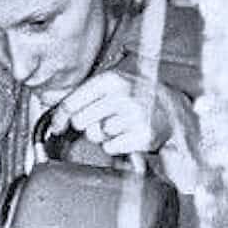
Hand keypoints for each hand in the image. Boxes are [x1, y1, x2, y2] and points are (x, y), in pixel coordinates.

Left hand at [48, 70, 172, 155]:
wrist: (171, 109)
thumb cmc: (135, 97)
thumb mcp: (111, 87)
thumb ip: (83, 97)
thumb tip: (56, 120)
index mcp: (111, 80)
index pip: (71, 103)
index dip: (60, 118)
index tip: (58, 125)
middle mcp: (123, 95)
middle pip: (80, 122)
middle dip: (88, 125)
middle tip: (104, 120)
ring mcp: (135, 115)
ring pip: (95, 136)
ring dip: (104, 135)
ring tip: (120, 125)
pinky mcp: (143, 134)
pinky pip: (110, 147)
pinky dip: (116, 146)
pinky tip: (127, 135)